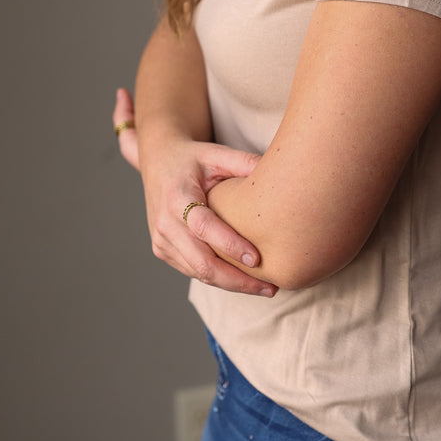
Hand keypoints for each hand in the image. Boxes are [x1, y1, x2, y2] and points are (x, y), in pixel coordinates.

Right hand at [113, 88, 276, 296]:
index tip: (257, 259)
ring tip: (265, 287)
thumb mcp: (216, 153)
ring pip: (199, 273)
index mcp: (177, 197)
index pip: (204, 228)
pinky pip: (193, 271)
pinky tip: (243, 279)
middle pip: (201, 263)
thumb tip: (282, 170)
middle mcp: (165, 223)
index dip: (229, 245)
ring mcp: (161, 240)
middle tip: (271, 287)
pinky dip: (219, 278)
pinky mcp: (162, 250)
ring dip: (232, 284)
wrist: (157, 162)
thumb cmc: (192, 158)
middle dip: (237, 280)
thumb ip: (245, 162)